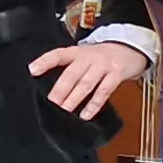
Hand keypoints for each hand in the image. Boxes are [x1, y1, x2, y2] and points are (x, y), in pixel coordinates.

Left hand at [31, 38, 148, 118]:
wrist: (129, 48)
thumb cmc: (101, 56)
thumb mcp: (84, 56)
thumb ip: (70, 67)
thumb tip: (48, 86)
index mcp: (77, 52)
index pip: (58, 55)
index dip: (45, 62)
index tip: (32, 70)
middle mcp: (89, 57)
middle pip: (72, 74)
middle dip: (61, 89)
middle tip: (51, 102)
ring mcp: (103, 66)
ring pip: (86, 83)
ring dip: (74, 98)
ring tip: (65, 110)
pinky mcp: (116, 75)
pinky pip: (104, 91)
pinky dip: (94, 104)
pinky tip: (85, 114)